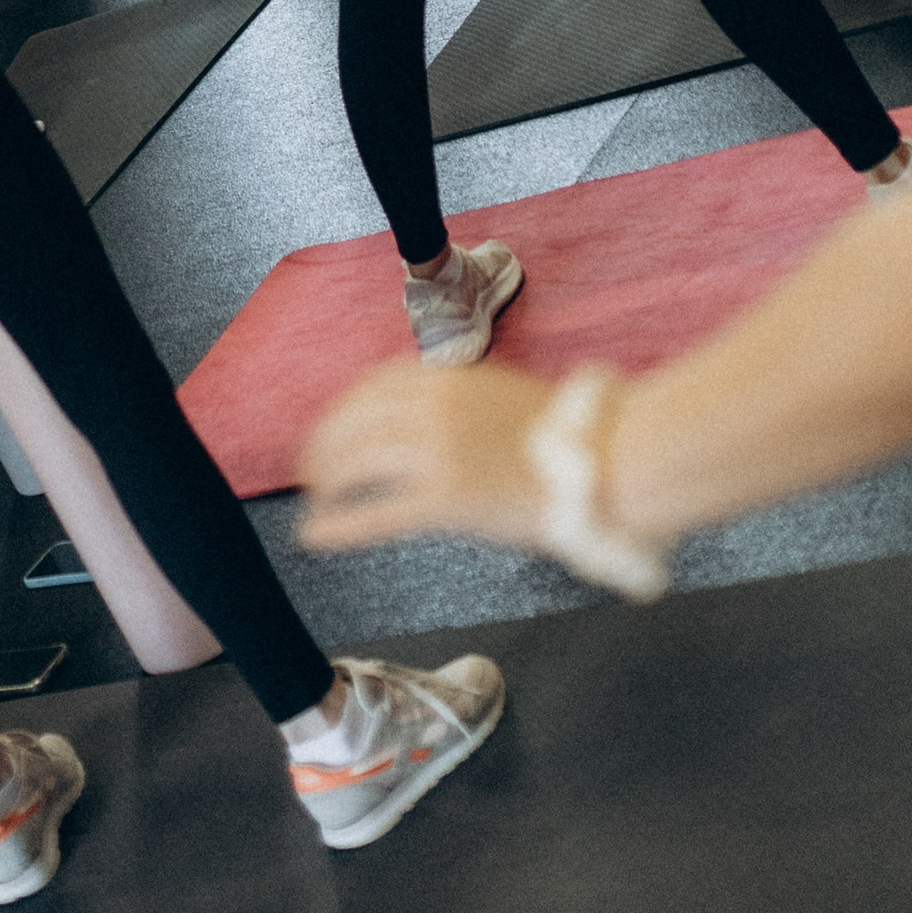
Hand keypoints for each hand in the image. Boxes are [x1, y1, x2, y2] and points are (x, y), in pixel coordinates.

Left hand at [298, 357, 554, 551]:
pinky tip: (316, 534)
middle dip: (321, 448)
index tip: (327, 431)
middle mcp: (433, 409)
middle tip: (307, 471)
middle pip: (351, 422)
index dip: (339, 412)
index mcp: (445, 378)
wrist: (604, 457)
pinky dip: (339, 525)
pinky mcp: (448, 501)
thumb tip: (414, 421)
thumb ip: (451, 400)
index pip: (368, 387)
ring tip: (315, 501)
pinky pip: (377, 514)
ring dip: (325, 484)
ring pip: (355, 464)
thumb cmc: (561, 432)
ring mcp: (439, 453)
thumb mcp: (494, 393)